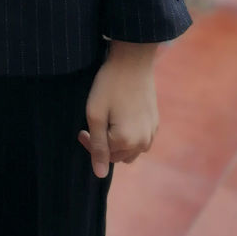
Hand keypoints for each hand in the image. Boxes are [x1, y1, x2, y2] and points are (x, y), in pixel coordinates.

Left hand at [78, 45, 158, 177]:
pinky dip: (130, 136)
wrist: (133, 61)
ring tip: (107, 122)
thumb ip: (97, 146)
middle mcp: (143, 142)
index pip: (104, 155)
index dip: (89, 143)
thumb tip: (99, 175)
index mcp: (127, 141)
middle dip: (104, 144)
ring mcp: (151, 132)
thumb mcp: (96, 114)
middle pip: (118, 156)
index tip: (81, 129)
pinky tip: (121, 117)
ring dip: (117, 143)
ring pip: (130, 151)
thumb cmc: (110, 85)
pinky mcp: (155, 122)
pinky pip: (141, 140)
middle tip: (91, 124)